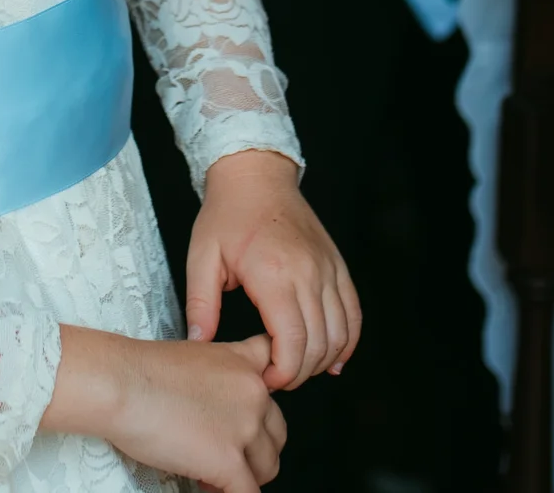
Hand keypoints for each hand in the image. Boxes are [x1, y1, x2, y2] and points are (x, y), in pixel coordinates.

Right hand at [43, 325, 284, 491]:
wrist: (120, 383)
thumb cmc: (140, 370)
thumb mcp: (193, 354)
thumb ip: (218, 377)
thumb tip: (218, 408)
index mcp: (244, 363)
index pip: (283, 374)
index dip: (268, 400)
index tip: (256, 415)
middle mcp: (253, 392)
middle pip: (277, 432)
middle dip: (254, 448)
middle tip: (225, 453)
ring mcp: (245, 427)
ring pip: (268, 466)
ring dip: (244, 475)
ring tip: (210, 473)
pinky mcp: (230, 461)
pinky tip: (207, 486)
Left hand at [187, 150, 360, 389]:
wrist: (256, 174)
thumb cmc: (227, 214)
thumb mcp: (202, 258)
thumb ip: (201, 305)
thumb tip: (199, 343)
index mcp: (274, 274)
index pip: (292, 341)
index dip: (283, 372)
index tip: (265, 379)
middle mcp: (308, 273)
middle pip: (318, 343)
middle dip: (299, 373)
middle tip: (276, 379)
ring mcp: (328, 269)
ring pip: (341, 332)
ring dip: (323, 360)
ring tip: (298, 369)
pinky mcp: (338, 266)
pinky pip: (353, 312)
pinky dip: (348, 340)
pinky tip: (333, 357)